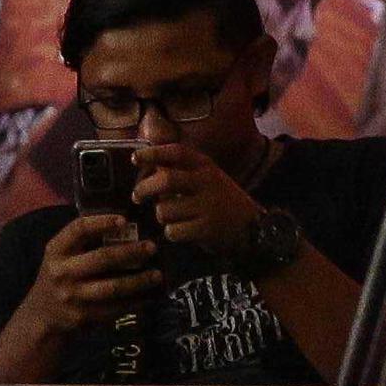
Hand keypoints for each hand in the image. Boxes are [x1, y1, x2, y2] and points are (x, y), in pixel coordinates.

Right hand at [21, 209, 158, 332]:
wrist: (42, 316)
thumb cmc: (59, 276)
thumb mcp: (61, 255)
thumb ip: (84, 240)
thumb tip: (126, 223)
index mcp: (56, 251)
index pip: (79, 229)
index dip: (102, 222)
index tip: (124, 220)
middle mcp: (62, 272)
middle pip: (102, 258)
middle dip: (131, 252)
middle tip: (152, 247)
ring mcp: (72, 296)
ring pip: (112, 287)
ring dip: (138, 281)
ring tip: (157, 275)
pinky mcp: (82, 316)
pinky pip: (114, 308)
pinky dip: (135, 302)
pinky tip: (149, 296)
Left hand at [132, 142, 268, 254]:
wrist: (252, 227)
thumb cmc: (221, 200)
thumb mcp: (207, 178)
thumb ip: (182, 171)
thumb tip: (150, 164)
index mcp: (206, 166)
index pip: (177, 152)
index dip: (154, 153)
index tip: (134, 158)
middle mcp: (207, 182)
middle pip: (166, 180)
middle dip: (144, 189)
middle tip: (137, 197)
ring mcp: (208, 206)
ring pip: (164, 210)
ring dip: (161, 216)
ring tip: (172, 218)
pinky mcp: (206, 229)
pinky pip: (173, 232)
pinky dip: (172, 233)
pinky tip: (183, 231)